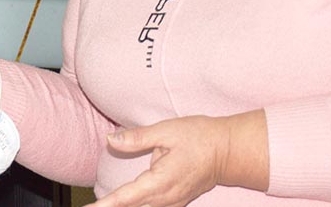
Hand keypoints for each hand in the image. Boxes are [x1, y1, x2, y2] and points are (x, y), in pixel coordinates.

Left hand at [91, 114, 266, 206]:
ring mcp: (173, 203)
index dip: (106, 204)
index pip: (126, 197)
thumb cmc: (198, 137)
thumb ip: (137, 138)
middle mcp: (166, 198)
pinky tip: (125, 205)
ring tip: (102, 206)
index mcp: (160, 181)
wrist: (228, 151)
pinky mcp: (176, 202)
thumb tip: (111, 140)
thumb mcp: (166, 131)